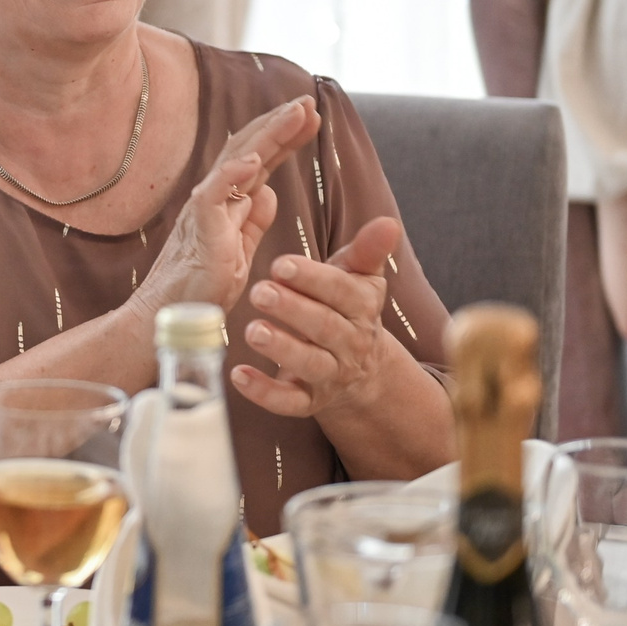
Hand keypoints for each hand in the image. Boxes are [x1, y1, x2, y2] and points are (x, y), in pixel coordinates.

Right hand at [136, 96, 320, 315]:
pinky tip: (254, 159)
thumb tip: (269, 192)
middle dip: (280, 124)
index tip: (310, 117)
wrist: (167, 316)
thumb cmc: (199, 288)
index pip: (259, 160)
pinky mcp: (198, 229)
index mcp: (228, 202)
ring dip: (266, 136)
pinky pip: (214, 195)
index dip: (284, 137)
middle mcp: (214, 197)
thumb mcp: (238, 251)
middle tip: (308, 102)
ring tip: (293, 114)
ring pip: (236, 162)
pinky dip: (232, 174)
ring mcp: (204, 209)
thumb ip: (252, 221)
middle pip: (249, 150)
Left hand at [230, 216, 404, 417]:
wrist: (362, 368)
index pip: (342, 291)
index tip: (280, 264)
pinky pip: (289, 403)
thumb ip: (367, 251)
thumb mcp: (357, 277)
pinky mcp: (309, 401)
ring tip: (253, 331)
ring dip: (282, 349)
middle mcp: (350, 344)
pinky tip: (238, 375)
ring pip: (310, 364)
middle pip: (325, 327)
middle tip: (259, 292)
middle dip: (292, 309)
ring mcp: (331, 375)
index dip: (312, 279)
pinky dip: (264, 393)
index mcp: (362, 308)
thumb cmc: (346, 308)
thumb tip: (389, 222)